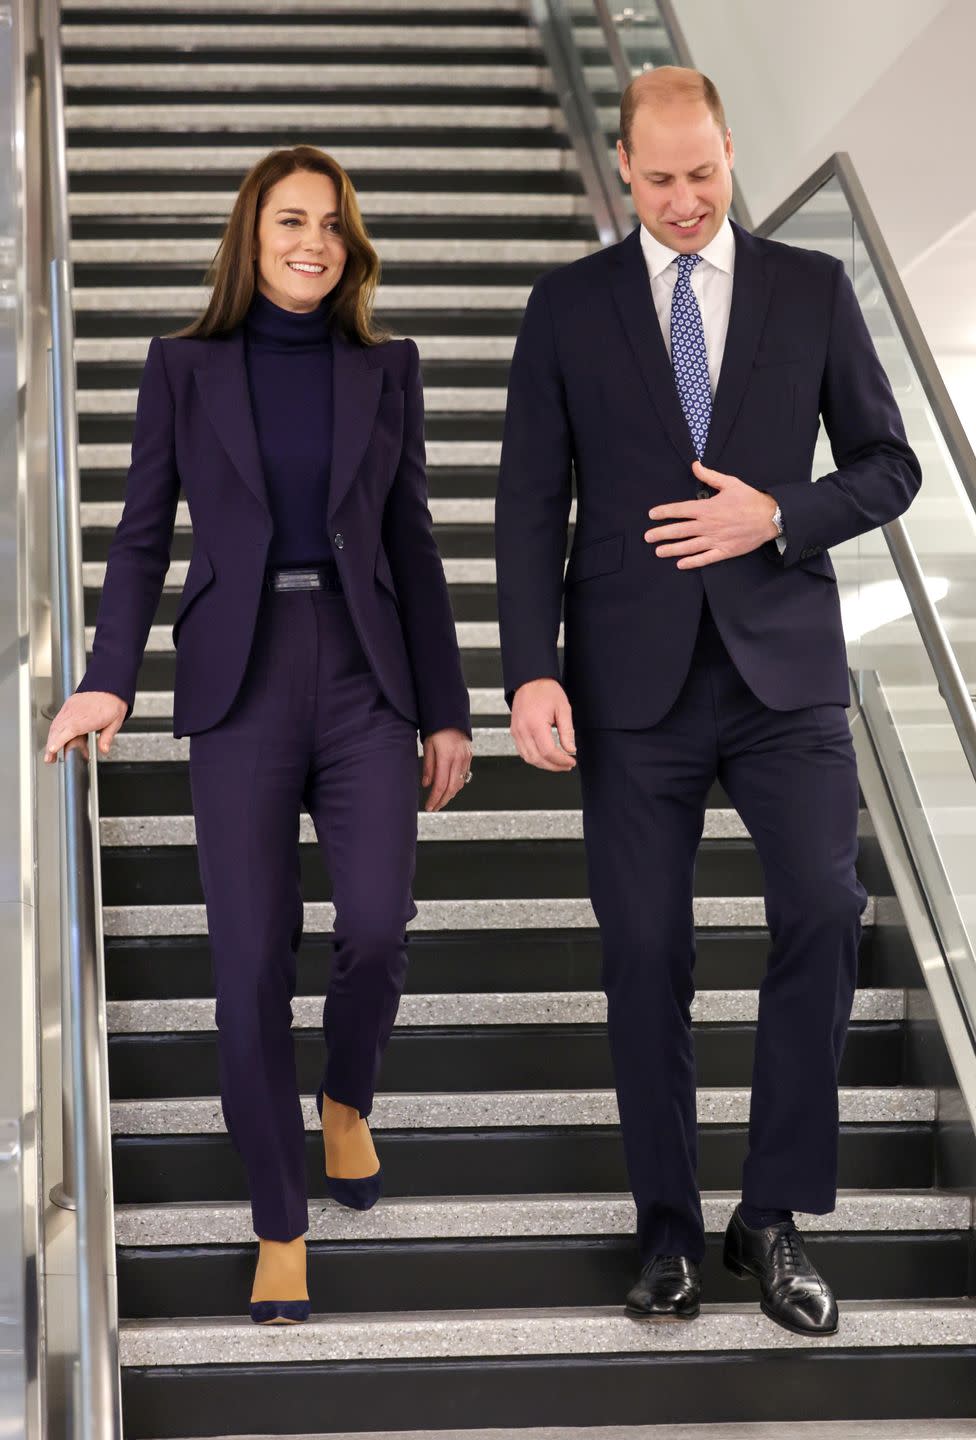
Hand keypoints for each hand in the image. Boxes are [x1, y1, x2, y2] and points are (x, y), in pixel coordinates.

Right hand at [44, 690, 126, 763]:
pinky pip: (58, 719)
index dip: (59, 740)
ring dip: (51, 739)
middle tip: (49, 759)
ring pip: (56, 724)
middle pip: (58, 729)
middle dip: (51, 744)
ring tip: (50, 752)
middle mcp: (76, 711)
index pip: (69, 730)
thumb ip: (107, 737)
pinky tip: (54, 738)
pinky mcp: (68, 705)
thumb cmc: (112, 702)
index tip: (51, 749)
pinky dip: (54, 730)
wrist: (110, 685)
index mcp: (87, 717)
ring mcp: (70, 707)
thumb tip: (103, 749)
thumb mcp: (115, 722)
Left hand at [421, 727, 473, 811]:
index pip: (441, 784)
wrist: (451, 715)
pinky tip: (449, 788)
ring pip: (459, 783)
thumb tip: (426, 784)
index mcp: (447, 756)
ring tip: (440, 800)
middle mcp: (459, 759)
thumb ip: (428, 766)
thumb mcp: (428, 745)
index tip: (429, 806)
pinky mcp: (469, 757)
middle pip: (452, 788)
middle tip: (434, 807)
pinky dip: (456, 785)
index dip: (435, 798)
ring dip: (450, 794)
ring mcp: (466, 758)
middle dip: (443, 800)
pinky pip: (463, 776)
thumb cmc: (437, 728)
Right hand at [511, 678, 575, 772]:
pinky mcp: (515, 732)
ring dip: (544, 764)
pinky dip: (534, 758)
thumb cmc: (545, 690)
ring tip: (557, 763)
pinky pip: (522, 751)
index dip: (561, 761)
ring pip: (529, 758)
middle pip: (538, 759)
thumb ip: (567, 731)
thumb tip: (570, 749)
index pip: (548, 752)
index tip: (571, 761)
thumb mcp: (563, 708)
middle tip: (566, 765)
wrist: (530, 680)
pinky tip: (545, 757)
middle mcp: (523, 730)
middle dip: (554, 766)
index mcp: (535, 724)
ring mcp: (516, 732)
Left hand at [644, 460, 779, 568]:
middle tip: (647, 537)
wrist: (770, 517)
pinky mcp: (724, 551)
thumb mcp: (729, 483)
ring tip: (658, 551)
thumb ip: (709, 476)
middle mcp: (708, 525)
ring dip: (672, 549)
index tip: (652, 514)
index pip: (680, 510)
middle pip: (680, 530)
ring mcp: (716, 539)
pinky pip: (705, 559)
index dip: (665, 512)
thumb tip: (694, 465)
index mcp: (708, 508)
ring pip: (689, 546)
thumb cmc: (749, 499)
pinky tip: (680, 564)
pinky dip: (692, 562)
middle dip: (661, 534)